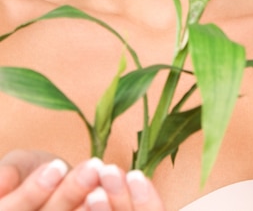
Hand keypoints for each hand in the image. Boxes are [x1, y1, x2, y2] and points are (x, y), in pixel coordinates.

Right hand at [0, 151, 165, 210]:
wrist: (46, 185)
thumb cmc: (25, 174)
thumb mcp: (16, 167)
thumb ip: (9, 173)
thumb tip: (0, 182)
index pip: (17, 210)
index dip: (34, 191)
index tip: (56, 167)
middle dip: (71, 193)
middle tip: (93, 166)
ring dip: (94, 205)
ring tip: (107, 175)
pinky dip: (106, 209)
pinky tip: (121, 191)